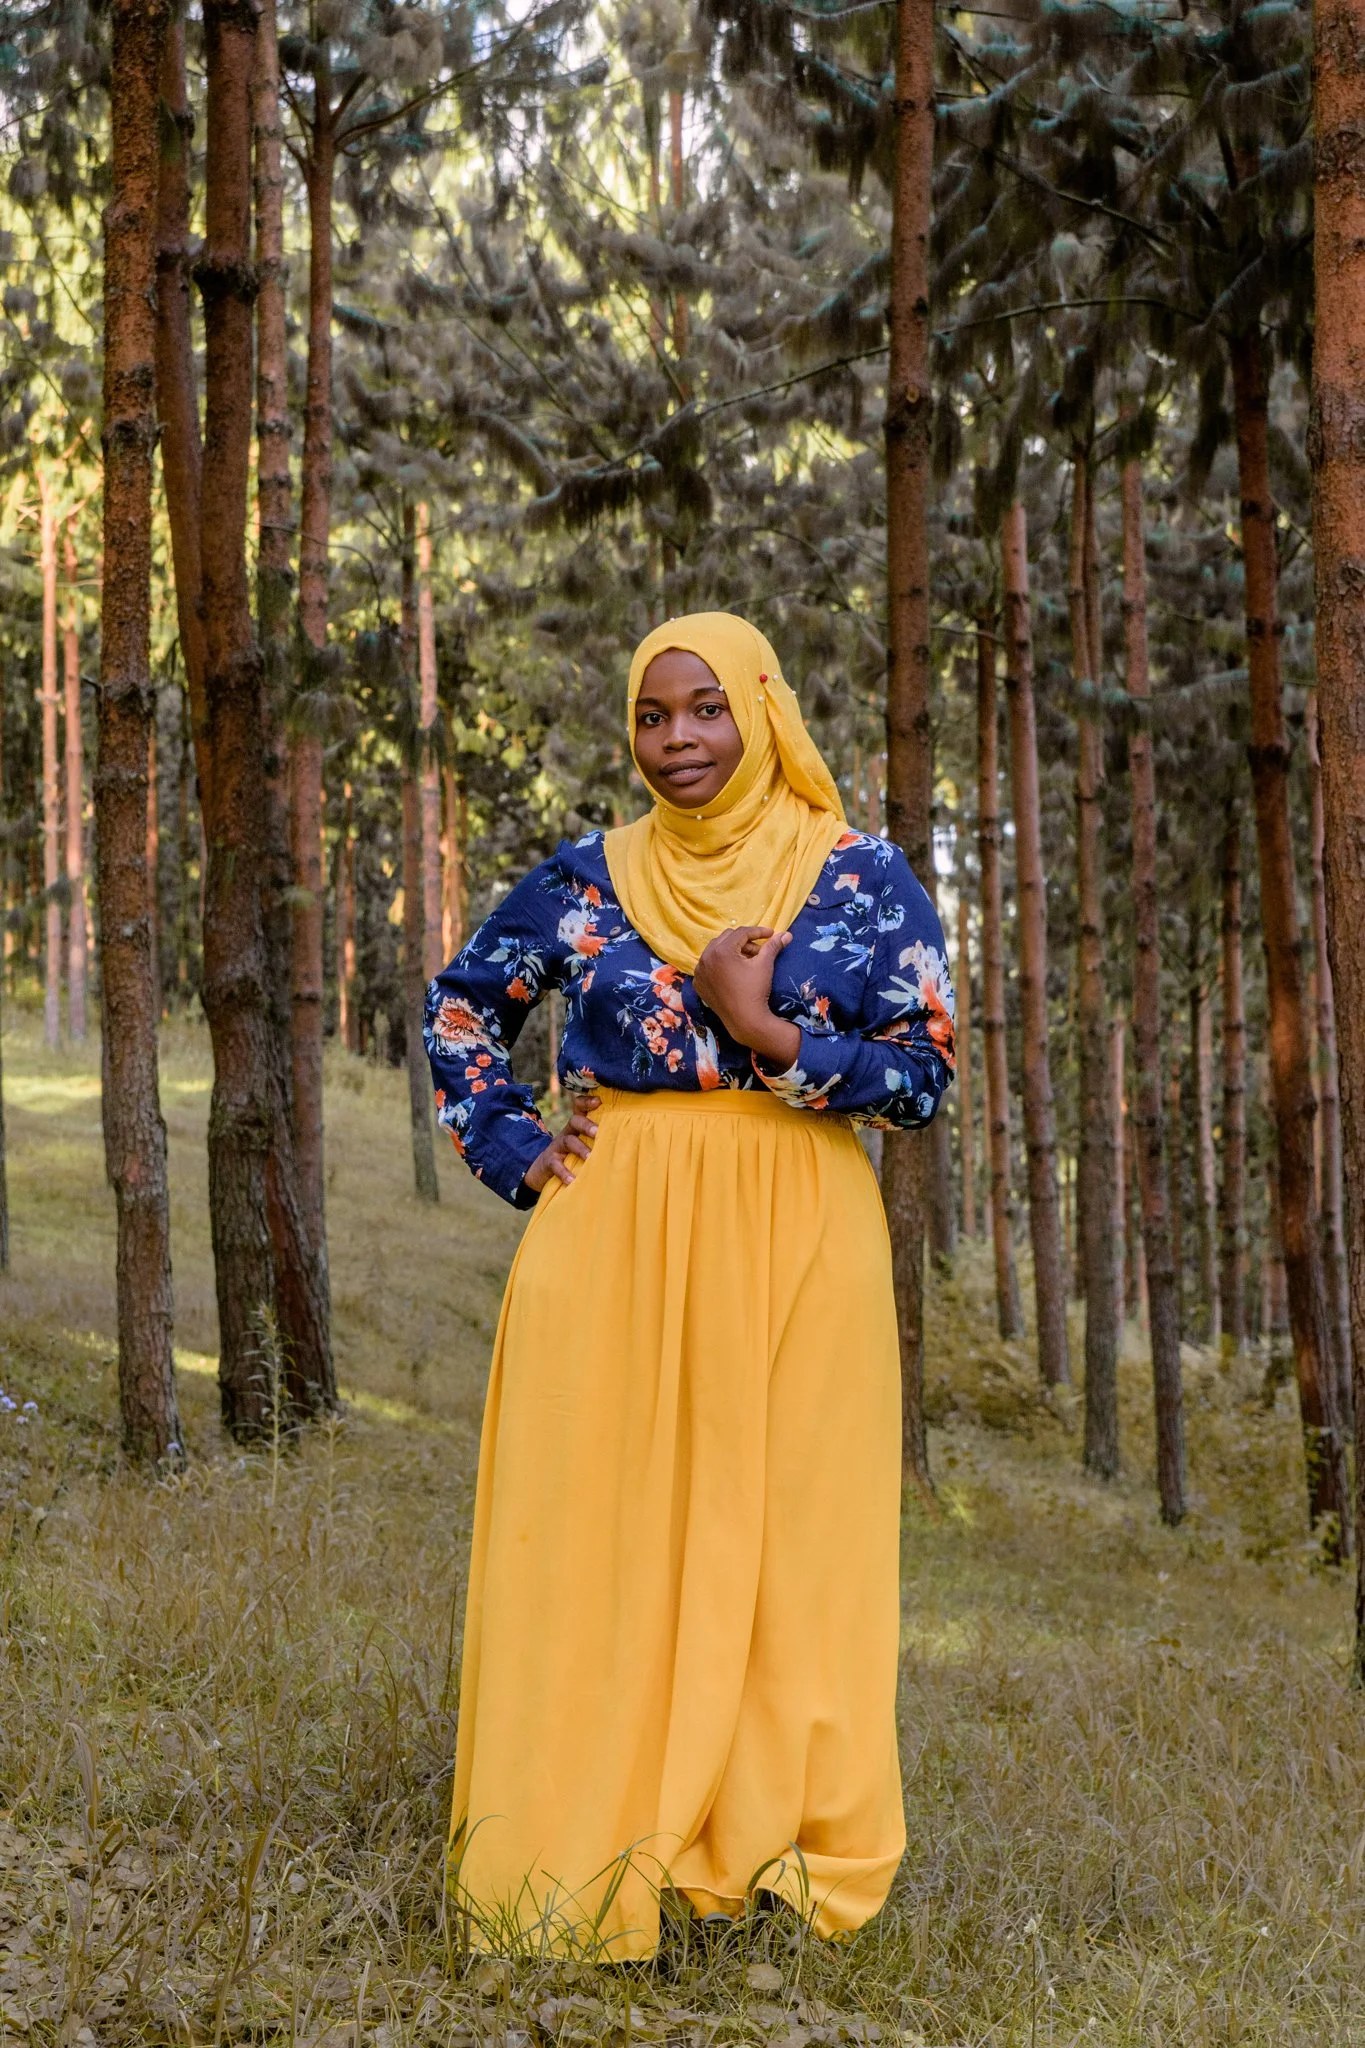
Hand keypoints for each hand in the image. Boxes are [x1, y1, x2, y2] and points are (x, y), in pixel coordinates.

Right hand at [523, 1094, 600, 1192]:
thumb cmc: (573, 1155)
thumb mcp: (584, 1143)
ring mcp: (557, 1146)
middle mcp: (568, 1132)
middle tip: (598, 1133)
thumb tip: (629, 1139)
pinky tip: (572, 1180)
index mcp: (577, 1126)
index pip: (579, 1107)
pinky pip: (555, 1164)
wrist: (543, 1169)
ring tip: (590, 1157)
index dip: (587, 1101)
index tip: (599, 1101)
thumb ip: (600, 1138)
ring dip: (580, 1149)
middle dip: (587, 1125)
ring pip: (568, 1141)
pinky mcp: (549, 1161)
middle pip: (575, 1121)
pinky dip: (564, 1172)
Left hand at [693, 927, 800, 1067]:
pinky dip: (720, 965)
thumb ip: (773, 946)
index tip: (771, 934)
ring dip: (732, 951)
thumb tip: (787, 934)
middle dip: (744, 941)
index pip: (741, 933)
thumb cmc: (755, 990)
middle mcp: (706, 958)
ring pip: (716, 951)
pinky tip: (733, 971)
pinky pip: (709, 966)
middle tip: (759, 950)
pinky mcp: (699, 983)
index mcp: (721, 950)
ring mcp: (700, 971)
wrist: (745, 1021)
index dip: (758, 931)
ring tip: (747, 960)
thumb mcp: (765, 964)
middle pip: (727, 939)